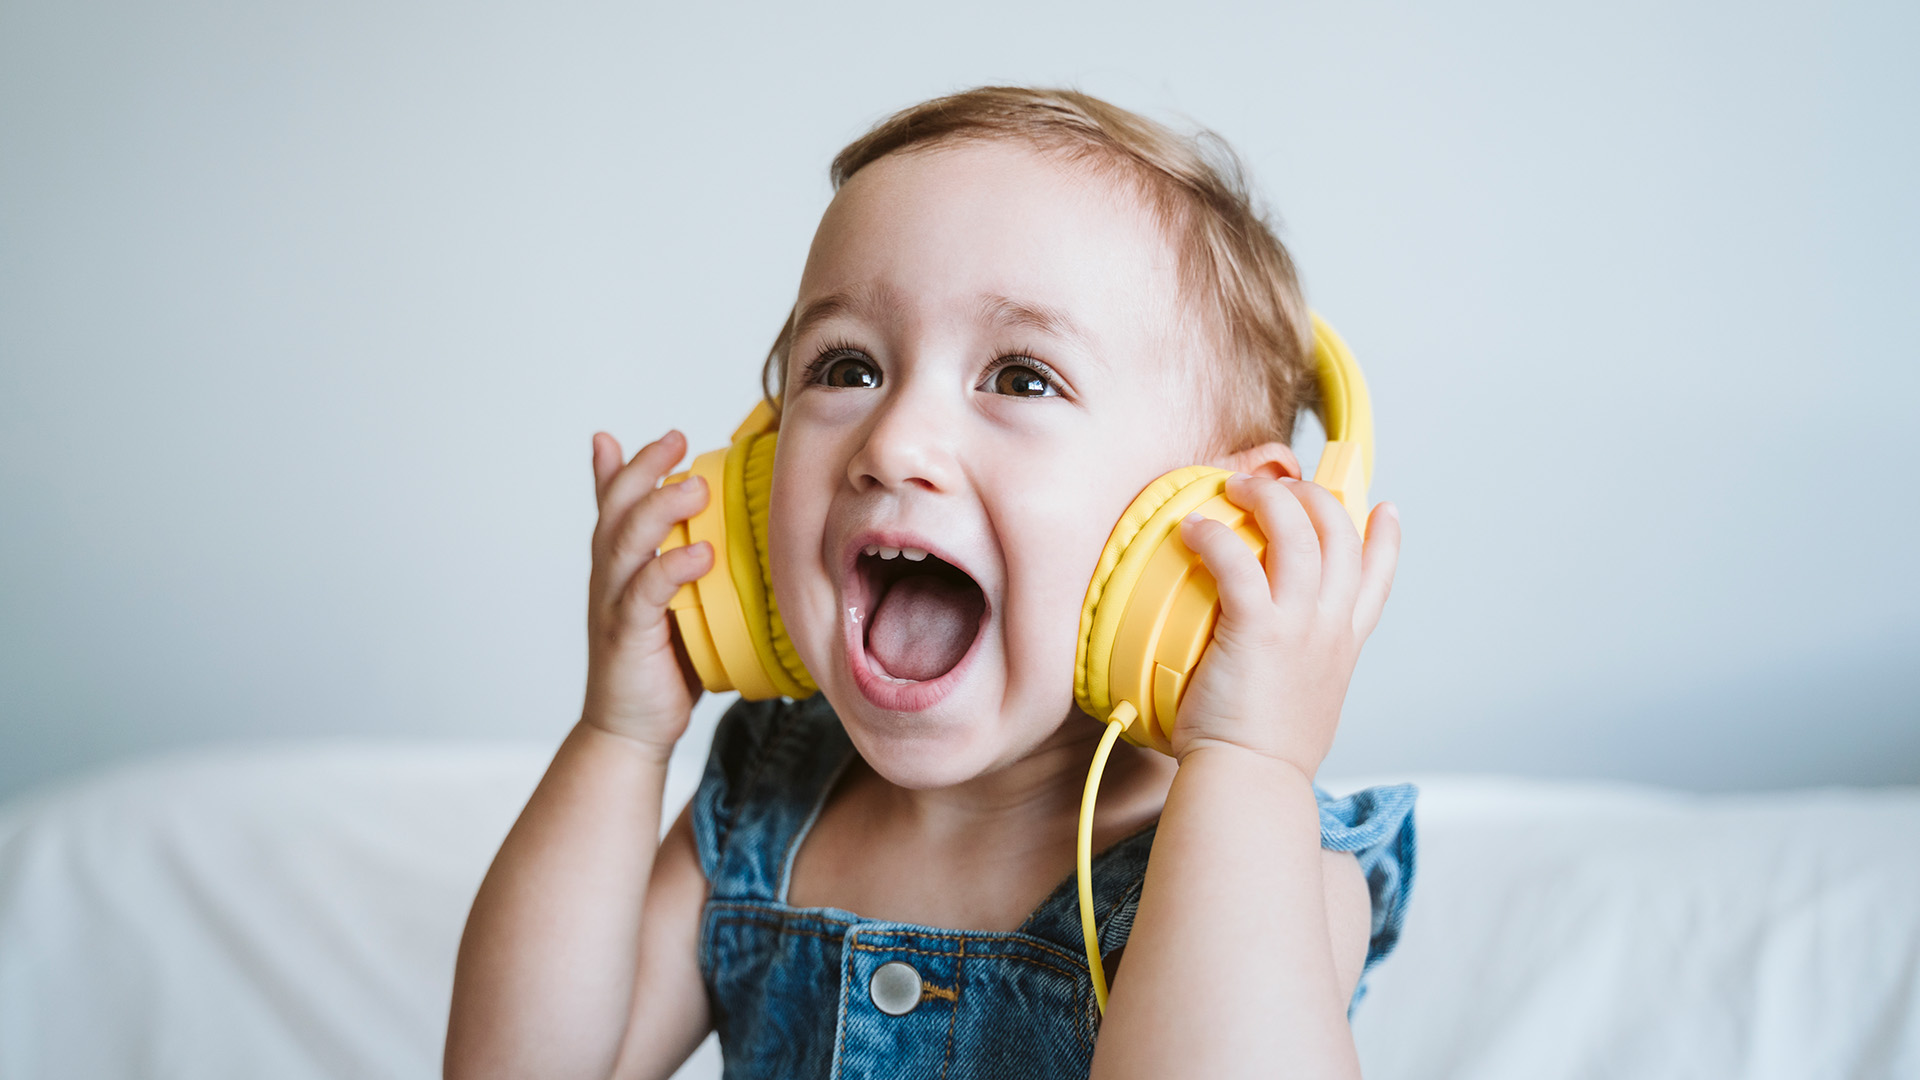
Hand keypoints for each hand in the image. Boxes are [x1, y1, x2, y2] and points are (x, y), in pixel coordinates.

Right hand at [581, 430, 713, 755]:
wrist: (631, 729)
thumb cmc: (662, 662)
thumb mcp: (674, 603)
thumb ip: (685, 561)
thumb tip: (713, 529)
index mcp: (619, 564)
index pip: (616, 500)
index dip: (635, 464)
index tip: (672, 437)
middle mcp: (608, 576)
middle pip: (616, 509)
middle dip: (645, 470)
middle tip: (679, 443)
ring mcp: (612, 604)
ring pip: (625, 542)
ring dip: (659, 510)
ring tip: (696, 488)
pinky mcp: (626, 636)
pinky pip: (644, 593)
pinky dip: (670, 568)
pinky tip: (701, 554)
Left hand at [1168, 475, 1399, 776]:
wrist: (1252, 782)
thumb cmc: (1264, 755)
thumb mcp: (1304, 706)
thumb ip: (1300, 672)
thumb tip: (1276, 663)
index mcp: (1343, 647)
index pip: (1377, 580)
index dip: (1384, 539)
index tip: (1383, 508)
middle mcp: (1330, 630)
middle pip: (1340, 536)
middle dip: (1314, 496)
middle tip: (1278, 483)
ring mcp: (1299, 627)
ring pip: (1299, 533)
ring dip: (1268, 498)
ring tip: (1234, 487)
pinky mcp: (1257, 630)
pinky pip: (1238, 561)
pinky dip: (1214, 536)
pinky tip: (1192, 530)